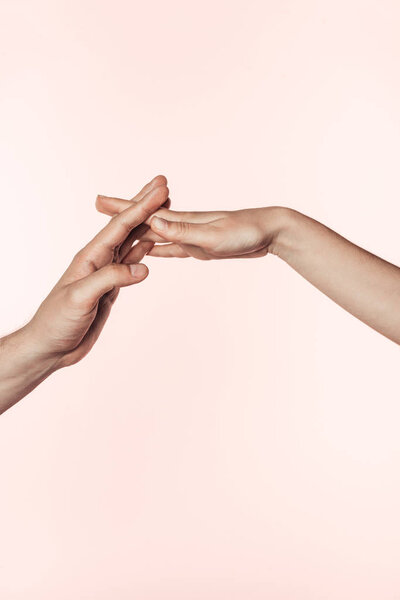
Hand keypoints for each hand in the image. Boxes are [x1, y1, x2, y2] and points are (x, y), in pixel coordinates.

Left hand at [27, 176, 168, 368]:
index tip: (160, 191)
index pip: (119, 227)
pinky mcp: (110, 289)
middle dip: (145, 206)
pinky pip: (130, 264)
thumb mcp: (81, 297)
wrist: (51, 346)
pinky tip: (150, 243)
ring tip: (163, 210)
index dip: (141, 208)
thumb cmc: (56, 321)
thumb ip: (111, 278)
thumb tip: (143, 267)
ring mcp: (105, 274)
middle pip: (126, 228)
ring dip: (147, 226)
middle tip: (163, 186)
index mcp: (90, 257)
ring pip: (130, 243)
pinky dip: (143, 251)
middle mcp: (98, 260)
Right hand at [96, 196, 286, 259]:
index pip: (143, 214)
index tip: (99, 201)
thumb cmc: (246, 232)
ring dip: (135, 230)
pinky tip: (151, 250)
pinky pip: (172, 247)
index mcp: (182, 221)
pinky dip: (158, 247)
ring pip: (155, 233)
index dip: (121, 208)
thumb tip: (154, 223)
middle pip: (143, 220)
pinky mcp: (200, 247)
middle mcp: (182, 225)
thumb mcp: (214, 236)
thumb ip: (184, 231)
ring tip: (116, 227)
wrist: (270, 232)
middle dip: (121, 214)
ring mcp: (190, 236)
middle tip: (99, 205)